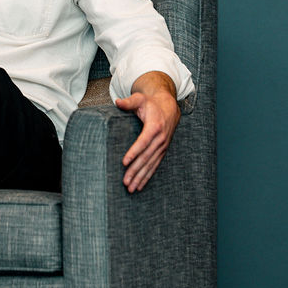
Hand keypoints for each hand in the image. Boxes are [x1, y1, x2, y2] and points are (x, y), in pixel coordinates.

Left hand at [115, 71, 180, 192]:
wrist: (169, 107)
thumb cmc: (151, 103)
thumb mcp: (140, 98)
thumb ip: (129, 102)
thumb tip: (117, 102)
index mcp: (154, 127)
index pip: (143, 142)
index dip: (134, 152)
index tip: (124, 162)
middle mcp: (160, 139)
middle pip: (146, 157)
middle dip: (135, 171)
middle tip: (125, 182)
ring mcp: (162, 146)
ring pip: (151, 165)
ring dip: (141, 177)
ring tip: (131, 188)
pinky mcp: (162, 151)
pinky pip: (155, 166)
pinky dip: (148, 176)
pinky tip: (140, 185)